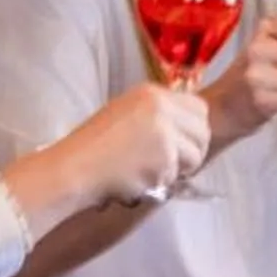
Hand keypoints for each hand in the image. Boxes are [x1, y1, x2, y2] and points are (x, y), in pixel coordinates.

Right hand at [62, 82, 213, 203]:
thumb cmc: (93, 148)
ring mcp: (164, 131)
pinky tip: (137, 180)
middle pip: (203, 131)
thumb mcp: (128, 116)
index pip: (199, 108)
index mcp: (151, 93)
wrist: (73, 168)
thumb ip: (159, 117)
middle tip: (172, 165)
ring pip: (196, 156)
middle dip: (192, 152)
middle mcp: (161, 106)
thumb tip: (189, 133)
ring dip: (177, 170)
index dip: (194, 130)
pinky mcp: (164, 157)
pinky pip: (177, 175)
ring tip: (149, 172)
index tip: (181, 144)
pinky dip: (160, 183)